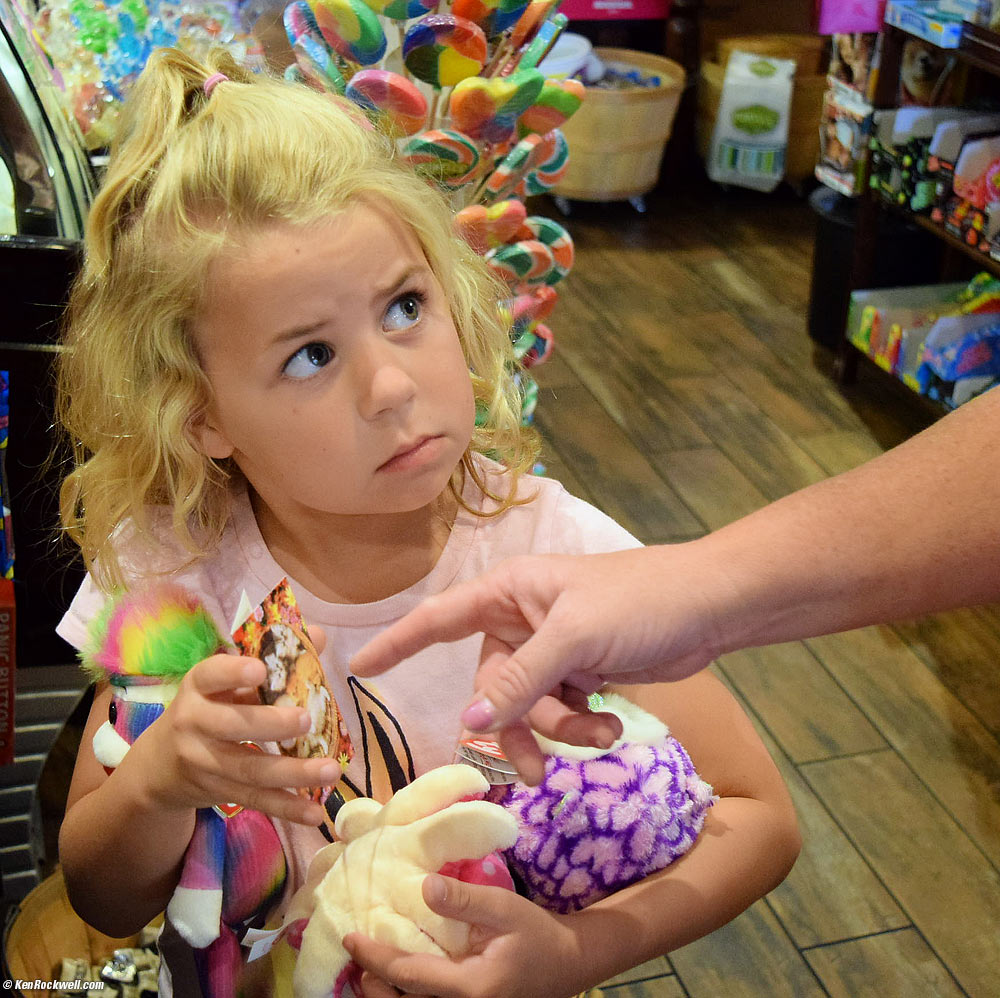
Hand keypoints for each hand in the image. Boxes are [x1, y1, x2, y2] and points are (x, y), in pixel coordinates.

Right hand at [120, 651, 340, 824]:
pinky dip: (287, 808)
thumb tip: (320, 635)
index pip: (210, 675)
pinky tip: (316, 813)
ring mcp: (204, 761)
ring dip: (292, 773)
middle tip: (307, 720)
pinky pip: (255, 799)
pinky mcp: (217, 792)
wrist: (159, 767)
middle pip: (232, 725)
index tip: (260, 668)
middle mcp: (195, 723)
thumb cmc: (209, 709)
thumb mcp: (227, 682)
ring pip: (249, 769)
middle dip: (270, 725)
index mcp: (198, 687)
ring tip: (329, 771)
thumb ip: (272, 659)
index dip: (233, 671)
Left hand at [345, 875, 581, 997]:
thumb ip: (465, 900)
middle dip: (371, 984)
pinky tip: (393, 974)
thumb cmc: (536, 934)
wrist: (566, 964)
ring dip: (383, 993)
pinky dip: (403, 994)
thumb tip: (423, 886)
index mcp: (470, 988)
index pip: (409, 975)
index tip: (349, 938)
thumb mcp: (505, 909)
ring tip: (366, 966)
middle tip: (354, 954)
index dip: (374, 958)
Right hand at [352, 547, 728, 780]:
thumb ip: (521, 681)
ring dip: (558, 730)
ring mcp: (552, 651)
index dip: (398, 642)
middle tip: (535, 764)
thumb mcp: (575, 638)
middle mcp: (522, 621)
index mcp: (510, 593)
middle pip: (491, 687)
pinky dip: (580, 727)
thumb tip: (471, 725)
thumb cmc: (639, 601)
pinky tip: (612, 724)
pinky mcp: (580, 674)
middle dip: (517, 724)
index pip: (439, 618)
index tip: (358, 665)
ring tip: (599, 731)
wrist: (708, 607)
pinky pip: (558, 713)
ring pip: (526, 709)